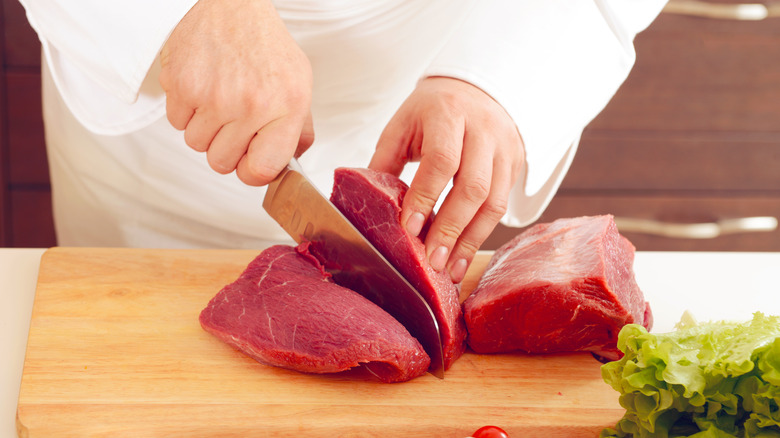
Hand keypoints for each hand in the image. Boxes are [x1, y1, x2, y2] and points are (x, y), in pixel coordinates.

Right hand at [159, 0, 313, 184]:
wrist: (227, 5)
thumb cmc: (263, 44)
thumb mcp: (298, 82)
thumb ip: (299, 126)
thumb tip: (293, 161)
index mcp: (286, 106)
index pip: (262, 170)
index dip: (252, 171)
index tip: (250, 161)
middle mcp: (251, 104)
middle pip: (222, 163)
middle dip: (225, 148)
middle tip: (233, 122)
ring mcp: (214, 97)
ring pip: (197, 145)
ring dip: (204, 129)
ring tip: (218, 100)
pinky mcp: (183, 87)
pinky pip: (177, 124)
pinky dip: (186, 111)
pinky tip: (201, 88)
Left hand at [369, 77, 523, 282]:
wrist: (477, 90)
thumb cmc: (432, 111)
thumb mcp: (403, 125)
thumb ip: (385, 161)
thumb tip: (367, 203)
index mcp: (448, 113)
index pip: (442, 159)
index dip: (426, 196)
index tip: (409, 227)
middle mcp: (483, 130)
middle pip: (473, 186)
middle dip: (450, 228)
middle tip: (432, 260)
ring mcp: (504, 149)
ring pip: (493, 202)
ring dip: (470, 240)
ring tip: (449, 269)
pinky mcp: (515, 165)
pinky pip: (501, 205)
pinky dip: (481, 234)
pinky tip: (463, 255)